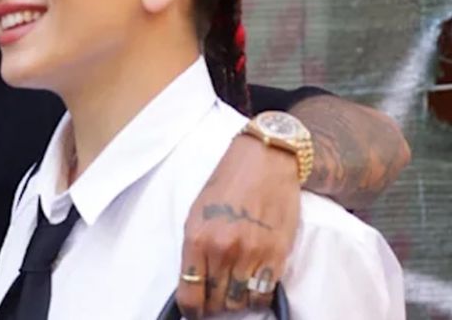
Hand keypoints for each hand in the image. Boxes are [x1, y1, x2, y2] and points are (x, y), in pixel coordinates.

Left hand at [176, 133, 299, 318]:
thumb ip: (194, 249)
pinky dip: (257, 297)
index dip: (191, 308)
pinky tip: (252, 286)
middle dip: (213, 303)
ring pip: (240, 302)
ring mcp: (251, 254)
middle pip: (216, 301)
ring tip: (234, 288)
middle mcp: (223, 249)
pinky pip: (263, 294)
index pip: (190, 293)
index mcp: (197, 238)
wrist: (265, 162)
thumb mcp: (196, 213)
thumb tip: (193, 282)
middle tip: (215, 296)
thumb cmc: (226, 184)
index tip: (194, 311)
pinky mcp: (276, 255)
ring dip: (235, 301)